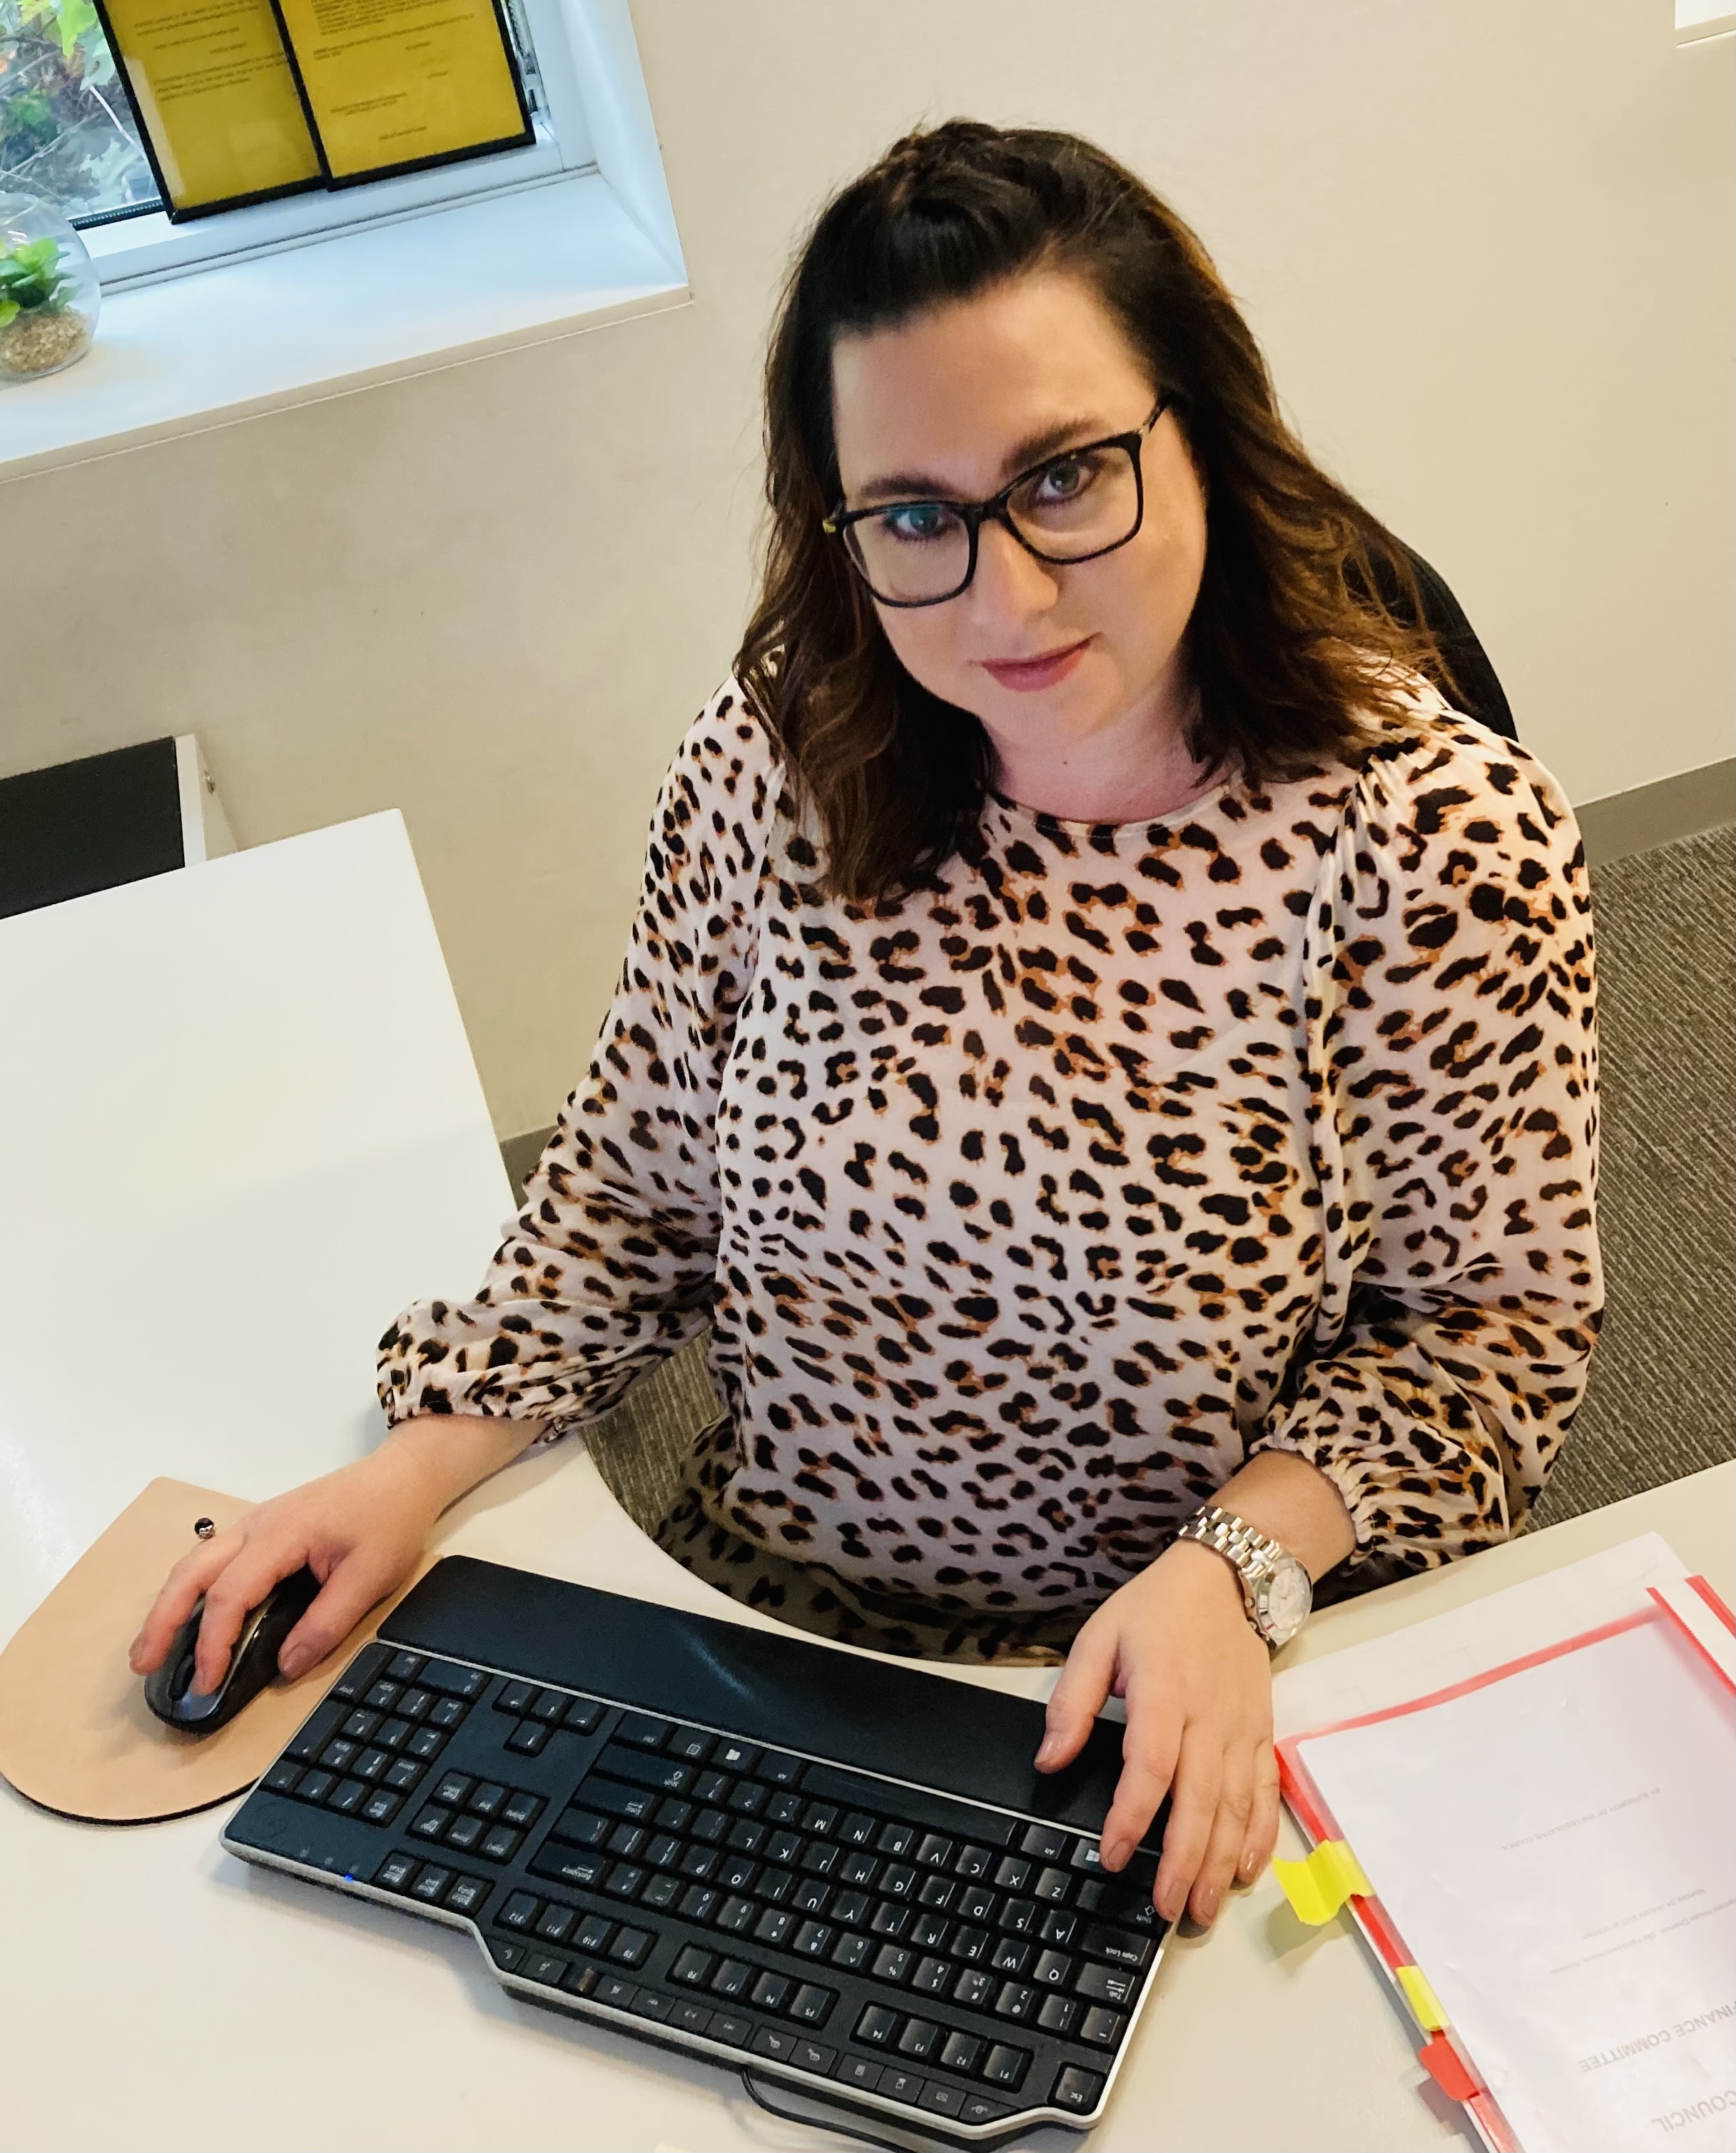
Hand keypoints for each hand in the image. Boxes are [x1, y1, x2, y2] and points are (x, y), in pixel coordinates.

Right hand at [128, 1414, 530, 1693]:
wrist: (402, 1475)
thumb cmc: (389, 1519)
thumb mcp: (371, 1577)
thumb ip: (326, 1623)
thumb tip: (285, 1666)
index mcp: (281, 1535)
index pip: (230, 1595)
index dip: (213, 1643)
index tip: (206, 1683)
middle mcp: (256, 1525)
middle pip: (191, 1573)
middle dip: (161, 1621)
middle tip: (142, 1665)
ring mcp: (255, 1523)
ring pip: (195, 1563)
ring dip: (169, 1604)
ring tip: (151, 1648)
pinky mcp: (262, 1528)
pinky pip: (213, 1558)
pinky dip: (191, 1589)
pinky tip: (188, 1614)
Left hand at [1035, 1540, 1277, 1927]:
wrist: (1225, 1579)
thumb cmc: (1155, 1610)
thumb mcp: (1097, 1640)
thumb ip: (1071, 1703)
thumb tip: (1048, 1760)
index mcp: (1164, 1693)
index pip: (1150, 1766)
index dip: (1131, 1815)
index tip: (1111, 1853)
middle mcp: (1209, 1717)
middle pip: (1199, 1800)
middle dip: (1182, 1861)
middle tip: (1164, 1910)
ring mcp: (1241, 1728)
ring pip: (1234, 1806)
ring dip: (1219, 1861)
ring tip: (1201, 1906)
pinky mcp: (1262, 1732)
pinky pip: (1264, 1791)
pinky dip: (1257, 1834)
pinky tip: (1245, 1870)